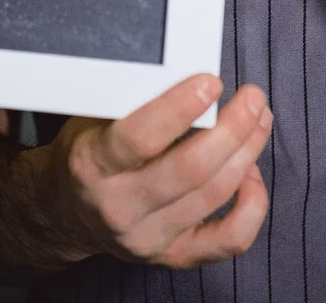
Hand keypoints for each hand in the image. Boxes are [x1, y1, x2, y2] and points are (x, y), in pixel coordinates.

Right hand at [33, 75, 271, 269]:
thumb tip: (185, 69)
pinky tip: (250, 174)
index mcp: (92, 165)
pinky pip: (229, 239)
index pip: (141, 138)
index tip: (211, 82)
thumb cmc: (88, 152)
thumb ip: (131, 100)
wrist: (66, 210)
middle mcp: (118, 207)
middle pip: (190, 169)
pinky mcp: (172, 256)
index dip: (180, 108)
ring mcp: (147, 237)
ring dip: (246, 153)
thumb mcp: (91, 119)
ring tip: (258, 121)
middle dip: (232, 128)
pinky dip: (252, 205)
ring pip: (214, 195)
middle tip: (253, 98)